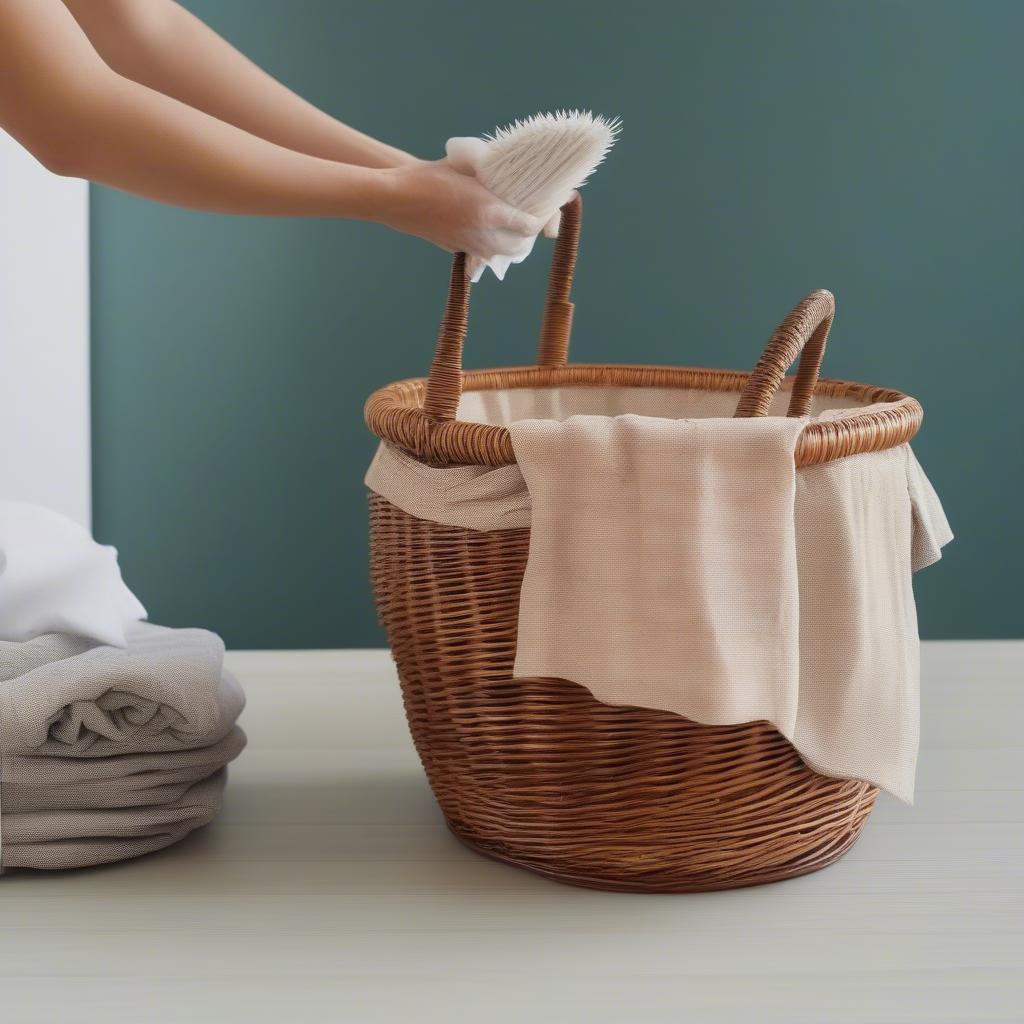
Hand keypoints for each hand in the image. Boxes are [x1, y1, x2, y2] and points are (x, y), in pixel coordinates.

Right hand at [376, 159, 542, 276]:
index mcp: (489, 210)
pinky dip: (486, 247)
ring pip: (498, 255)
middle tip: (526, 224)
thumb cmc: (429, 175)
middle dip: (525, 238)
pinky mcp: (454, 249)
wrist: (396, 198)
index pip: (527, 225)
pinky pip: (478, 254)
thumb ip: (488, 174)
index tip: (540, 214)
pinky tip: (482, 233)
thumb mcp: (464, 167)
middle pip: (517, 247)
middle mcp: (482, 234)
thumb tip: (507, 174)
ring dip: (506, 245)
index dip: (538, 221)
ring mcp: (467, 245)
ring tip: (508, 231)